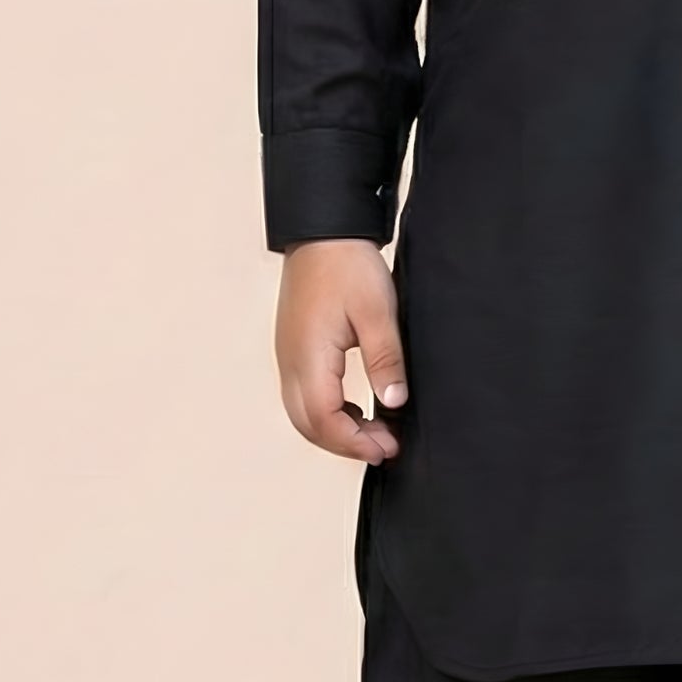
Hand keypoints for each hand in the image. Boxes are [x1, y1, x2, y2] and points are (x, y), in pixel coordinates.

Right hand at [273, 238, 410, 462]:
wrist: (323, 233)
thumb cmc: (347, 265)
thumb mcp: (378, 312)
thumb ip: (385, 361)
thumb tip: (393, 404)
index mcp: (309, 357)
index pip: (324, 420)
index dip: (355, 443)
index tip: (387, 448)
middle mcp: (290, 362)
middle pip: (309, 425)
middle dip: (346, 445)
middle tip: (385, 447)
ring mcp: (287, 357)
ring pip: (302, 414)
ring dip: (335, 431)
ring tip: (375, 433)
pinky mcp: (293, 350)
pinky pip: (303, 396)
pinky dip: (328, 413)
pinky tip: (357, 410)